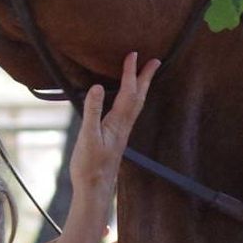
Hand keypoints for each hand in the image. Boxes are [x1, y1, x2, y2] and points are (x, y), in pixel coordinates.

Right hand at [71, 52, 158, 194]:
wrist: (94, 188)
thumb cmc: (90, 165)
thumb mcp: (87, 136)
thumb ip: (92, 111)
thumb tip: (98, 87)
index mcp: (118, 122)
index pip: (128, 92)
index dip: (130, 72)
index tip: (134, 54)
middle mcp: (124, 125)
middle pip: (139, 97)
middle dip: (145, 77)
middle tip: (155, 61)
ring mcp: (121, 132)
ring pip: (136, 105)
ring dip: (141, 87)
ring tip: (144, 75)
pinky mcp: (116, 137)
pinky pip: (129, 112)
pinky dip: (132, 100)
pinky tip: (126, 101)